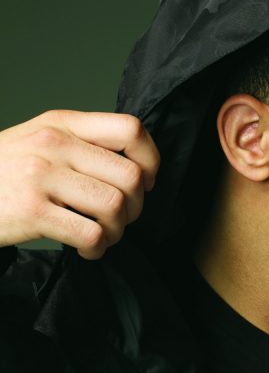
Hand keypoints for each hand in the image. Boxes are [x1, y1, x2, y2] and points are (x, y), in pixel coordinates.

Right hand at [0, 110, 159, 258]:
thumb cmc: (3, 172)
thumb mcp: (39, 140)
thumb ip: (83, 144)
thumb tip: (138, 168)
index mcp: (62, 123)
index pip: (131, 129)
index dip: (150, 160)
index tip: (145, 182)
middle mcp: (54, 145)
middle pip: (131, 175)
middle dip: (137, 206)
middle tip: (121, 218)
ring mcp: (40, 177)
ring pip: (115, 205)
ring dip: (118, 230)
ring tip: (102, 235)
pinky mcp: (31, 212)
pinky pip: (91, 233)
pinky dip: (98, 247)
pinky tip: (86, 248)